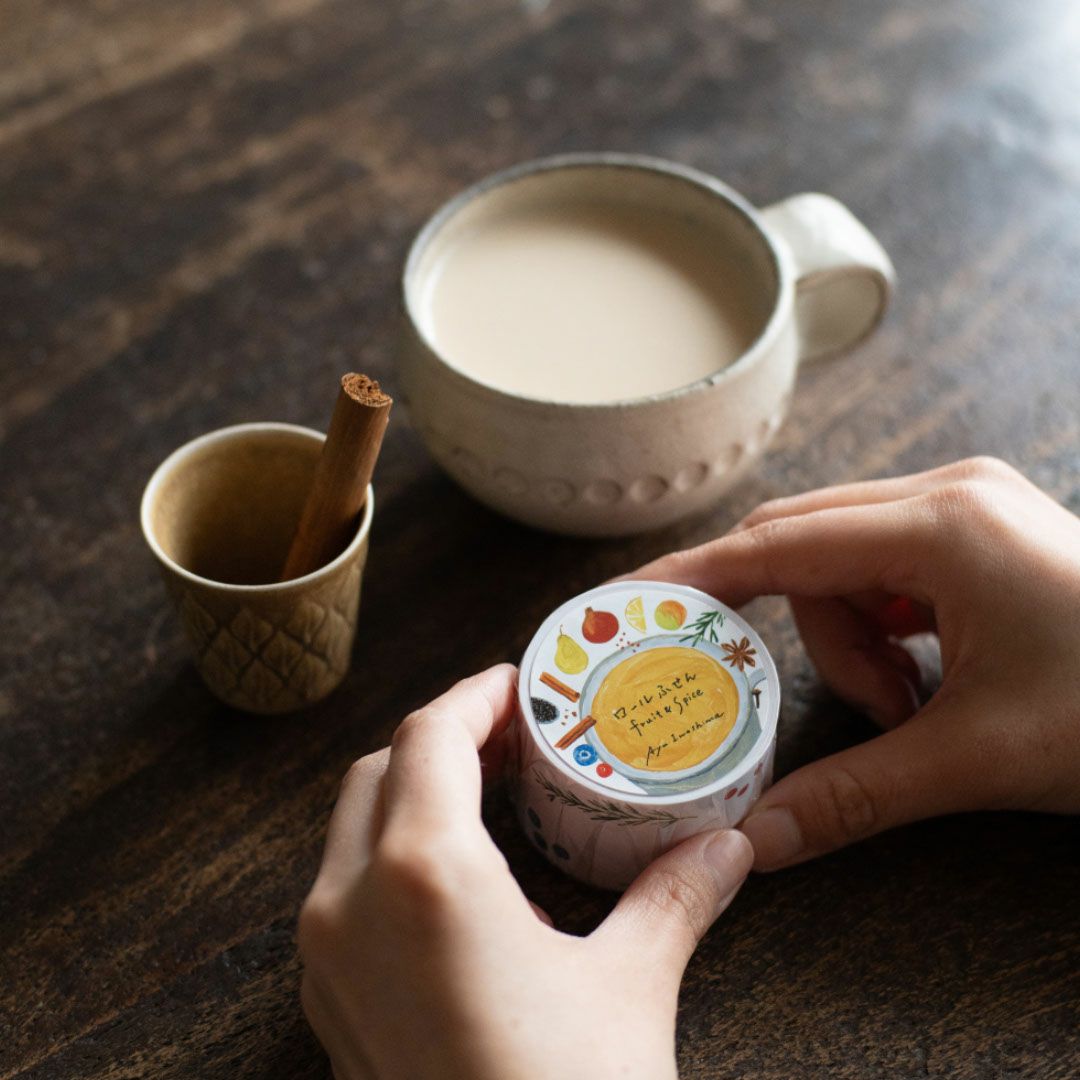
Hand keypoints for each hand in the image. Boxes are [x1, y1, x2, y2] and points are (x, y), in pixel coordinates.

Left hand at [298, 664, 752, 1079]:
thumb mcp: (630, 987)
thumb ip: (674, 898)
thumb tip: (728, 846)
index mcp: (423, 874)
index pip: (429, 735)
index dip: (477, 697)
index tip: (521, 684)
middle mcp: (350, 905)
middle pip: (379, 770)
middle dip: (444, 738)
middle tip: (517, 738)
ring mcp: (326, 961)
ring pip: (352, 830)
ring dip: (414, 793)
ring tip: (495, 797)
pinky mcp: (330, 1007)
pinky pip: (344, 893)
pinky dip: (393, 855)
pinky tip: (462, 881)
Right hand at [633, 457, 1079, 869]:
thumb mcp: (977, 757)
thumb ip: (853, 796)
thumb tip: (759, 843)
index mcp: (940, 527)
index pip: (777, 544)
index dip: (695, 577)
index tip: (630, 603)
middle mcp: (947, 493)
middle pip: (805, 546)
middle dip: (805, 629)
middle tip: (854, 705)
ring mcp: (967, 504)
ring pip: (843, 557)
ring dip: (852, 634)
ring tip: (912, 703)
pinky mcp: (979, 528)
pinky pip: (885, 564)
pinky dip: (883, 621)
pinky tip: (928, 670)